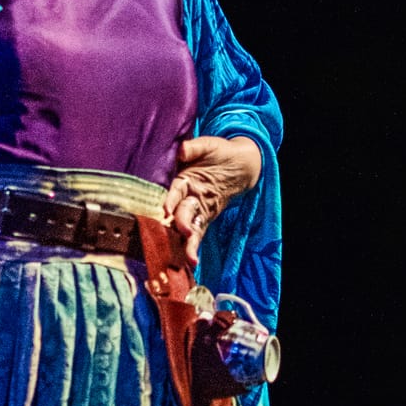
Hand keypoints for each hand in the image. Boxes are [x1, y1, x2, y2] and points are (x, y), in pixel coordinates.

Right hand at [163, 132, 261, 262]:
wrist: (239, 162)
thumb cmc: (219, 151)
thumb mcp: (207, 145)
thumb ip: (193, 148)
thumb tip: (181, 150)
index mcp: (181, 179)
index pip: (173, 191)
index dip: (170, 200)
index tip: (166, 210)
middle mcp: (184, 197)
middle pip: (178, 213)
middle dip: (179, 223)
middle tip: (183, 231)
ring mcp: (194, 209)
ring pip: (185, 227)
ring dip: (185, 242)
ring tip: (188, 257)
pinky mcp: (205, 218)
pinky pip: (198, 233)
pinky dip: (194, 246)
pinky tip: (193, 260)